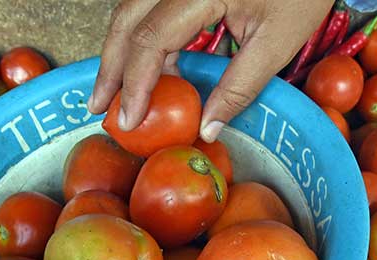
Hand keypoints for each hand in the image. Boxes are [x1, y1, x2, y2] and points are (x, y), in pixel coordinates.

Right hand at [90, 0, 333, 141]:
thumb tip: (206, 129)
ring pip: (132, 9)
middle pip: (126, 20)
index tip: (128, 120)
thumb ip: (238, 87)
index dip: (135, 84)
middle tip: (99, 107)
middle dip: (110, 67)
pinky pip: (150, 5)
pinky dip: (141, 37)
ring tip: (117, 93)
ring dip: (121, 51)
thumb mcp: (277, 43)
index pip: (150, 40)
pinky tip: (147, 67)